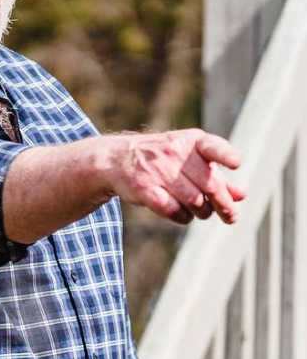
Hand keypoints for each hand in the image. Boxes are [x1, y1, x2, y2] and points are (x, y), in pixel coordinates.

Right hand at [104, 130, 243, 226]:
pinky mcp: (143, 188)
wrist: (118, 158)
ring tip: (202, 212)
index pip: (212, 146)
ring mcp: (157, 170)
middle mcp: (174, 153)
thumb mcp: (190, 159)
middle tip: (230, 217)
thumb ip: (216, 176)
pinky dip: (183, 217)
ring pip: (194, 200)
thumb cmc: (162, 158)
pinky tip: (184, 215)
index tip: (236, 163)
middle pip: (209, 184)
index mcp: (191, 141)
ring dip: (203, 212)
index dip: (225, 155)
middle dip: (223, 204)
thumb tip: (241, 196)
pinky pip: (172, 210)